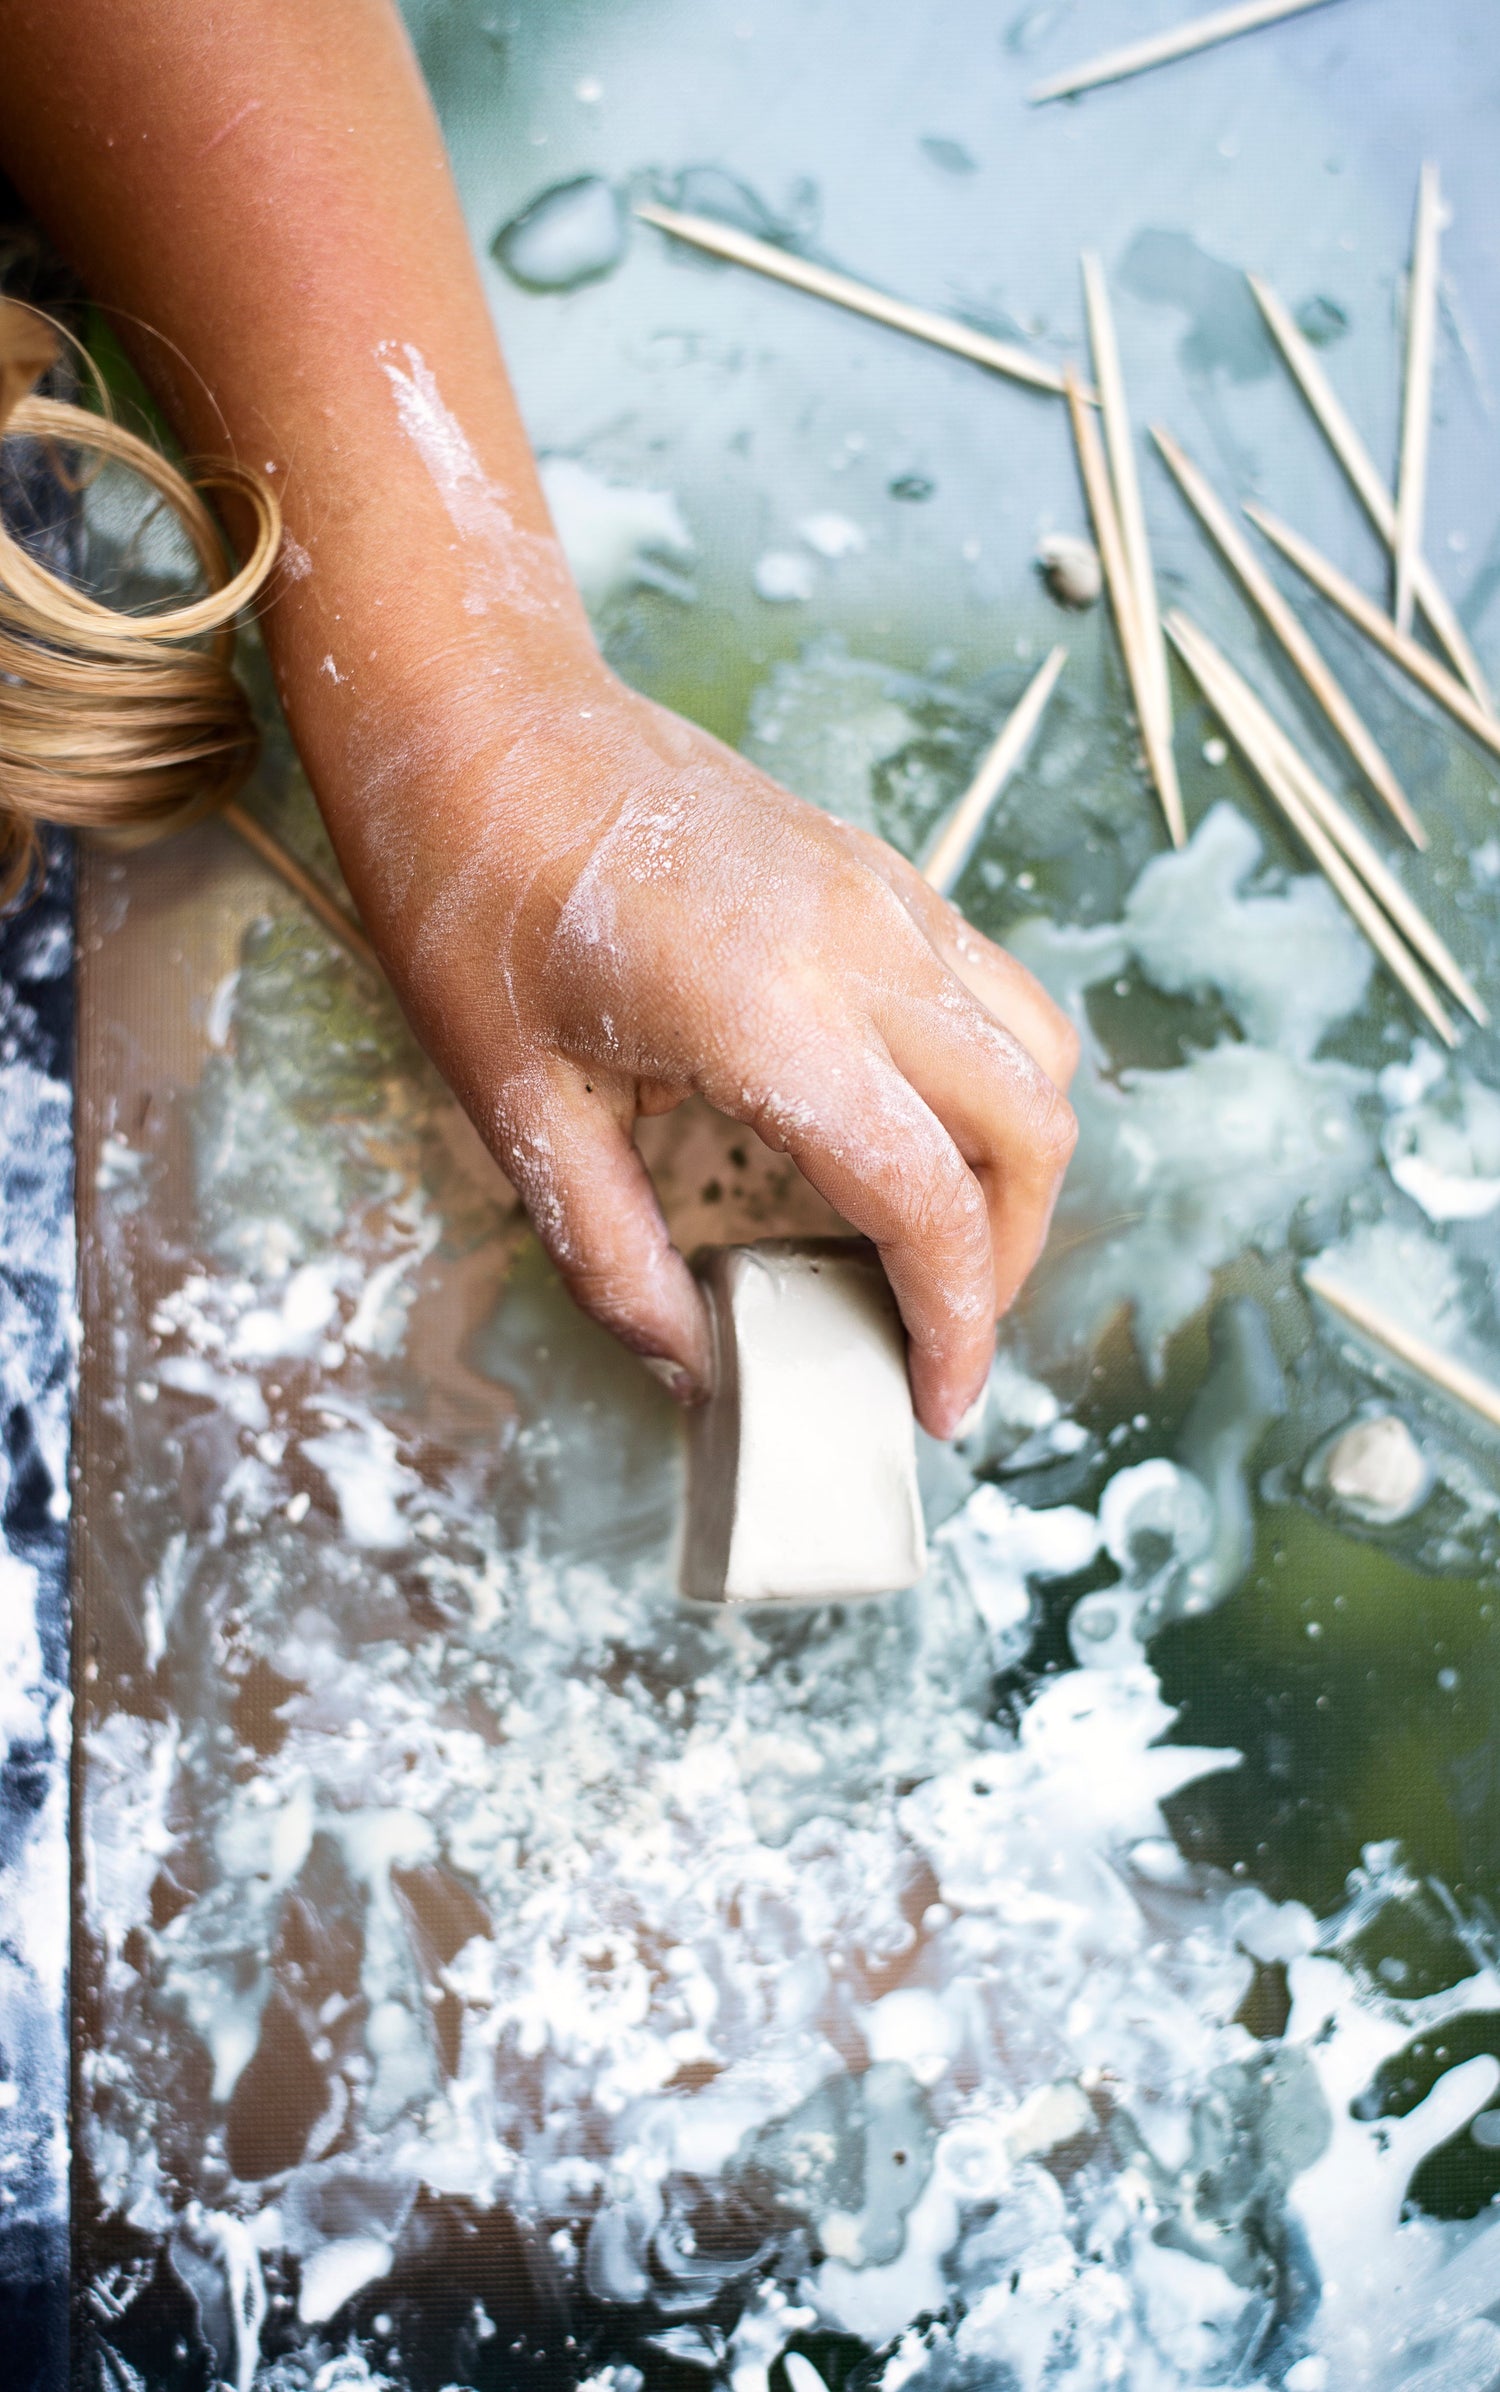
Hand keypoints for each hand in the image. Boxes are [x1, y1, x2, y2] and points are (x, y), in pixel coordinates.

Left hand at [335, 657, 1078, 1440]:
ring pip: (1033, 1051)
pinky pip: (989, 989)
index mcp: (770, 1013)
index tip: (935, 1401)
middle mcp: (861, 946)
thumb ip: (610, 1255)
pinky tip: (902, 1127)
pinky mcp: (878, 871)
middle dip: (1007, 1260)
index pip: (928, 1201)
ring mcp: (883, 895)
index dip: (955, 1324)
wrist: (478, 721)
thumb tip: (688, 1365)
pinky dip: (985, 1083)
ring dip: (1012, 1165)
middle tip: (937, 1334)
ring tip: (935, 1240)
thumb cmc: (472, 897)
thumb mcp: (514, 1107)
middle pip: (1029, 1128)